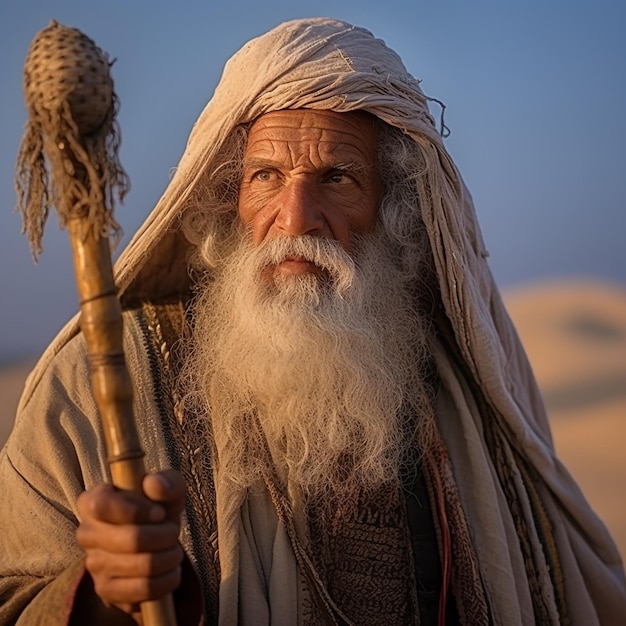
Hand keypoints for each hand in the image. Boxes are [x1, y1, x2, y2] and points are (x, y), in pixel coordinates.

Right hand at [76, 470, 185, 613]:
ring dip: (170, 557)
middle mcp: (87, 533)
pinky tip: (170, 570)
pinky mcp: (106, 590)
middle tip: (173, 531)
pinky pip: (144, 589)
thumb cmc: (156, 511)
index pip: (102, 505)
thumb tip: (155, 484)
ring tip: (174, 550)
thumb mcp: (167, 491)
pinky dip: (167, 579)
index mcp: (92, 501)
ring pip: (143, 565)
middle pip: (131, 539)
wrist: (152, 544)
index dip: (137, 510)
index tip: (159, 513)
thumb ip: (166, 482)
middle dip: (165, 535)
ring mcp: (94, 564)